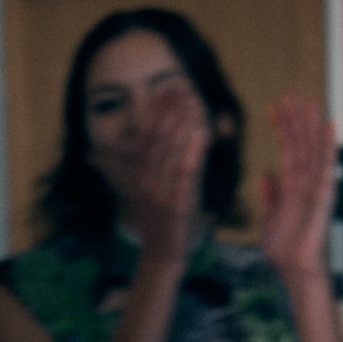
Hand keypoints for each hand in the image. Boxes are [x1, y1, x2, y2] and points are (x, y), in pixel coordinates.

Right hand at [126, 81, 208, 267]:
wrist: (164, 256)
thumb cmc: (167, 222)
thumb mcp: (160, 190)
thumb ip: (164, 166)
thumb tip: (174, 138)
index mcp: (140, 176)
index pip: (144, 136)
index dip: (154, 112)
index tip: (164, 89)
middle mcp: (145, 182)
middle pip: (155, 139)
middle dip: (168, 110)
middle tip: (179, 85)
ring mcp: (158, 194)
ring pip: (169, 151)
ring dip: (181, 123)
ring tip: (192, 99)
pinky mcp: (176, 205)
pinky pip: (184, 173)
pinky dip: (192, 151)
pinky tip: (202, 131)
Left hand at [262, 94, 334, 279]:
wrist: (294, 269)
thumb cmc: (284, 248)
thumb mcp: (269, 218)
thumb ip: (269, 196)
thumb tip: (266, 174)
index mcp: (290, 186)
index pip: (286, 149)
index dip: (280, 128)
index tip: (273, 106)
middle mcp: (304, 182)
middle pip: (300, 144)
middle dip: (294, 119)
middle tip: (289, 94)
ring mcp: (315, 188)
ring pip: (313, 150)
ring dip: (311, 126)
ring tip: (310, 101)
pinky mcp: (323, 196)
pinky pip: (327, 167)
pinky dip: (328, 147)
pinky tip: (329, 128)